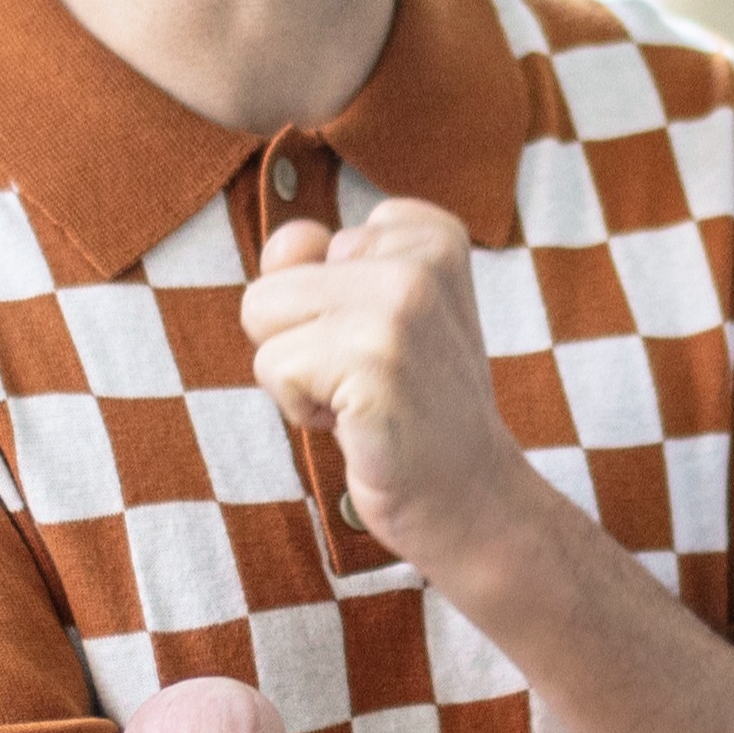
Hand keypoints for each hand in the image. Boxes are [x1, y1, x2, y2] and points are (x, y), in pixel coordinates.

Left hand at [246, 204, 546, 570]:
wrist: (470, 497)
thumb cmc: (414, 408)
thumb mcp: (377, 314)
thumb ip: (319, 262)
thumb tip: (291, 242)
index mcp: (432, 235)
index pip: (310, 243)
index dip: (326, 307)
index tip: (382, 346)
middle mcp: (421, 259)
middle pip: (275, 281)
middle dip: (300, 339)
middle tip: (368, 379)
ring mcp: (400, 307)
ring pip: (262, 315)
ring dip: (297, 375)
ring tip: (360, 400)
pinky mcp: (373, 360)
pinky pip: (273, 366)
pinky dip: (299, 410)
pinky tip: (358, 424)